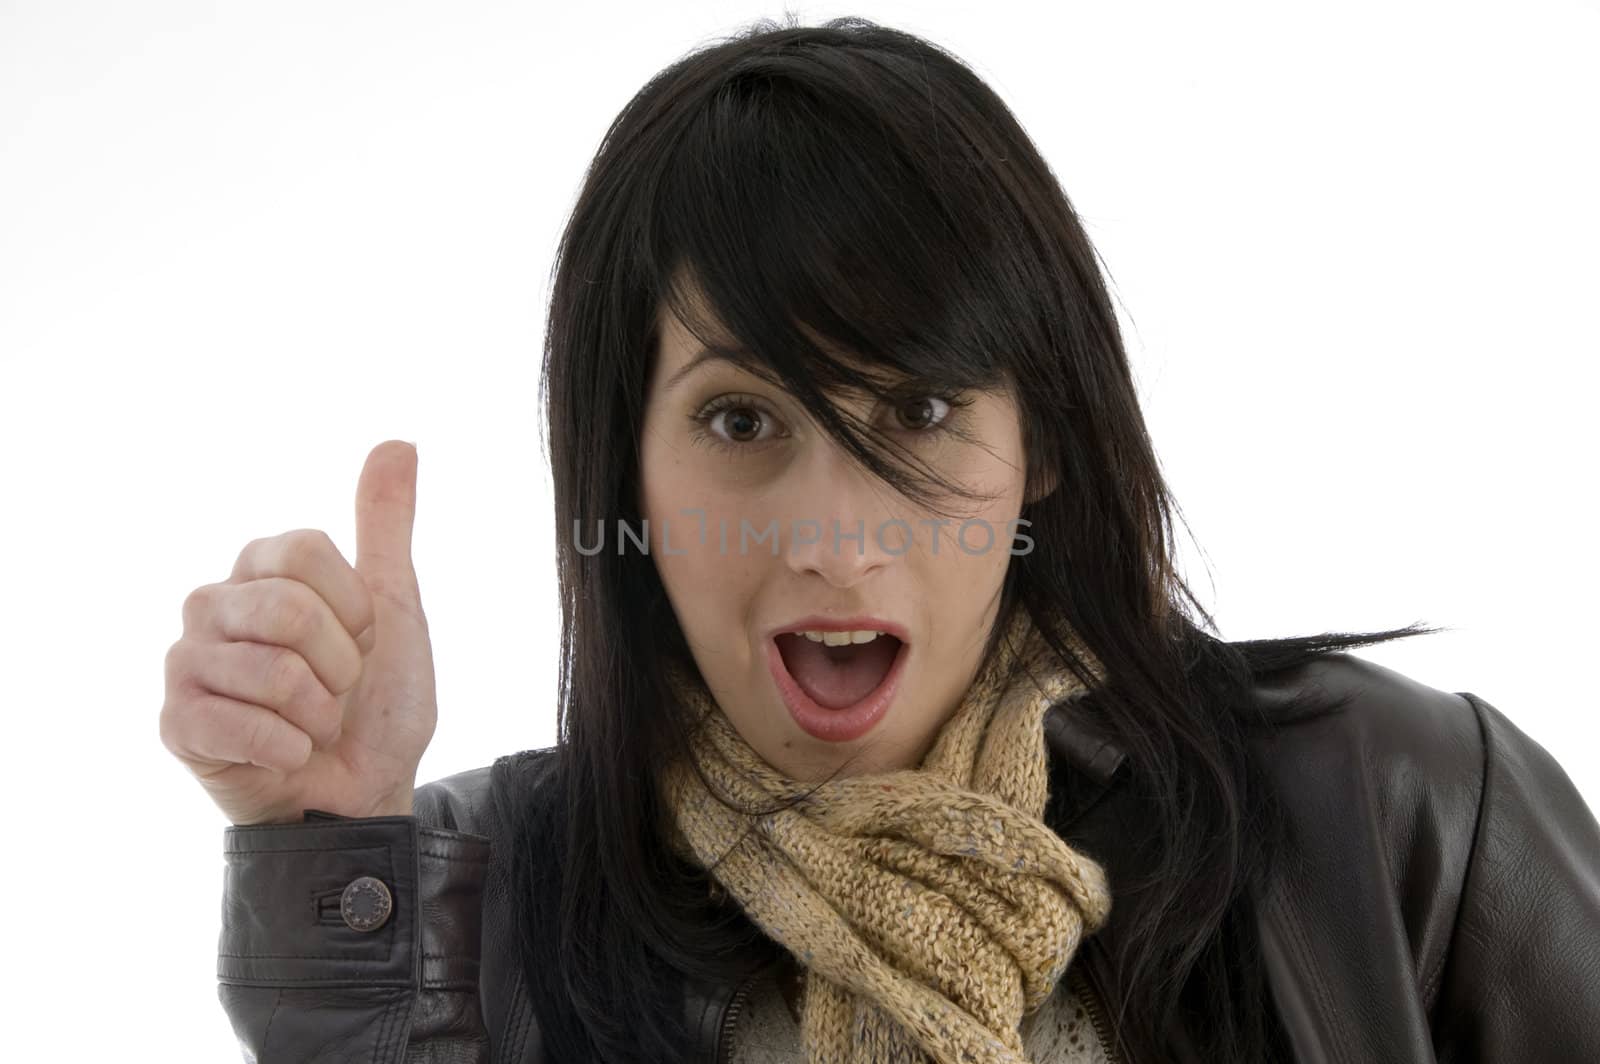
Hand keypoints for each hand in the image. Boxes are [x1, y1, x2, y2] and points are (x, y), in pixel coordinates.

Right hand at [160, 440, 437, 825]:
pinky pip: (236, 723)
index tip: (364, 638)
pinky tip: (285, 754)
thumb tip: (399, 443)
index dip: (355, 606)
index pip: (306, 549)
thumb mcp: (396, 606)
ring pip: (270, 670)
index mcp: (262, 567)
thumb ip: (387, 526)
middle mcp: (213, 603)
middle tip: (338, 690)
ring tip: (313, 723)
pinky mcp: (175, 722)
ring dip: (318, 712)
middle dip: (340, 665)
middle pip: (288, 609)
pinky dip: (285, 747)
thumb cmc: (377, 701)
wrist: (365, 790)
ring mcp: (187, 661)